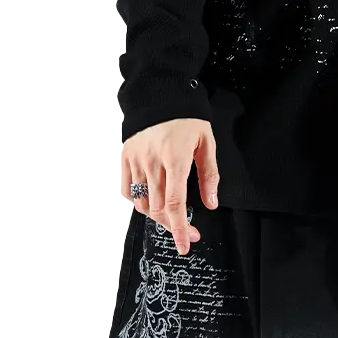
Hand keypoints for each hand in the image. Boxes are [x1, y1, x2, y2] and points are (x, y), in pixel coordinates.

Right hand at [122, 118, 219, 255]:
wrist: (160, 93)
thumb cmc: (186, 117)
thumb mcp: (206, 143)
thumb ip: (209, 175)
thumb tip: (211, 203)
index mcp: (175, 159)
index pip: (176, 203)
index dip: (180, 228)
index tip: (185, 244)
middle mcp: (152, 162)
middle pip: (159, 208)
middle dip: (174, 226)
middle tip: (187, 233)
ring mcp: (136, 161)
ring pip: (142, 202)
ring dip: (157, 216)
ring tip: (171, 216)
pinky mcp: (125, 158)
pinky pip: (127, 190)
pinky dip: (138, 202)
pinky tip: (151, 202)